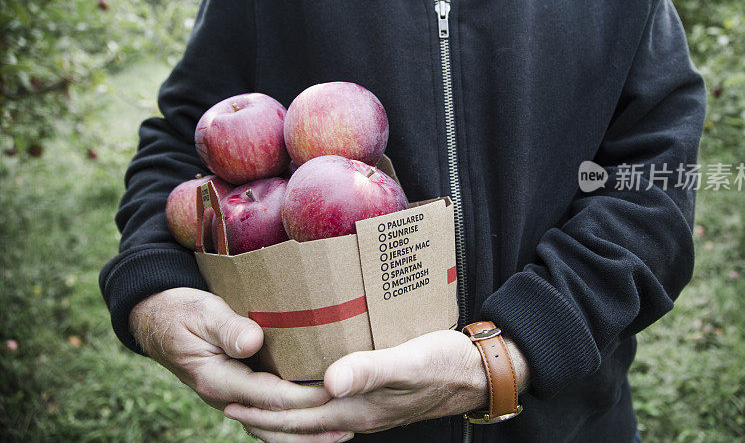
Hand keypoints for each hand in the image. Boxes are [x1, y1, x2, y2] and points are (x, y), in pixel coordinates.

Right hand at [129, 288, 346, 439]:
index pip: (269, 396)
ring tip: (342, 432)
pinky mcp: (239, 392)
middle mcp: (227, 397)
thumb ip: (227, 329)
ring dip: (305, 434)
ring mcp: (232, 398)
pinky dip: (291, 423)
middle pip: (274, 423)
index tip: (333, 392)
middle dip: (312, 427)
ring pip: (272, 427)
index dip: (303, 397)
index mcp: (218, 380)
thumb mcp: (202, 313)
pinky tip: (316, 421)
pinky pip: (267, 416)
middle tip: (350, 424)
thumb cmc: (182, 311)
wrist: (156, 318)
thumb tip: (252, 342)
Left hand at [224, 330, 530, 439]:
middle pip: (297, 422)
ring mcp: (366, 412)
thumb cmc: (444, 363)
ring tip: (256, 402)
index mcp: (356, 407)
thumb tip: (328, 382)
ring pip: (311, 420)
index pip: (296, 412)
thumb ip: (369, 370)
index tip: (230, 394)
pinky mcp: (375, 402)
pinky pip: (328, 412)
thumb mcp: (408, 362)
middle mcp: (355, 416)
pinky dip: (306, 409)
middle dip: (261, 413)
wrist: (476, 374)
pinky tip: (307, 395)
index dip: (262, 405)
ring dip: (281, 415)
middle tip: (228, 400)